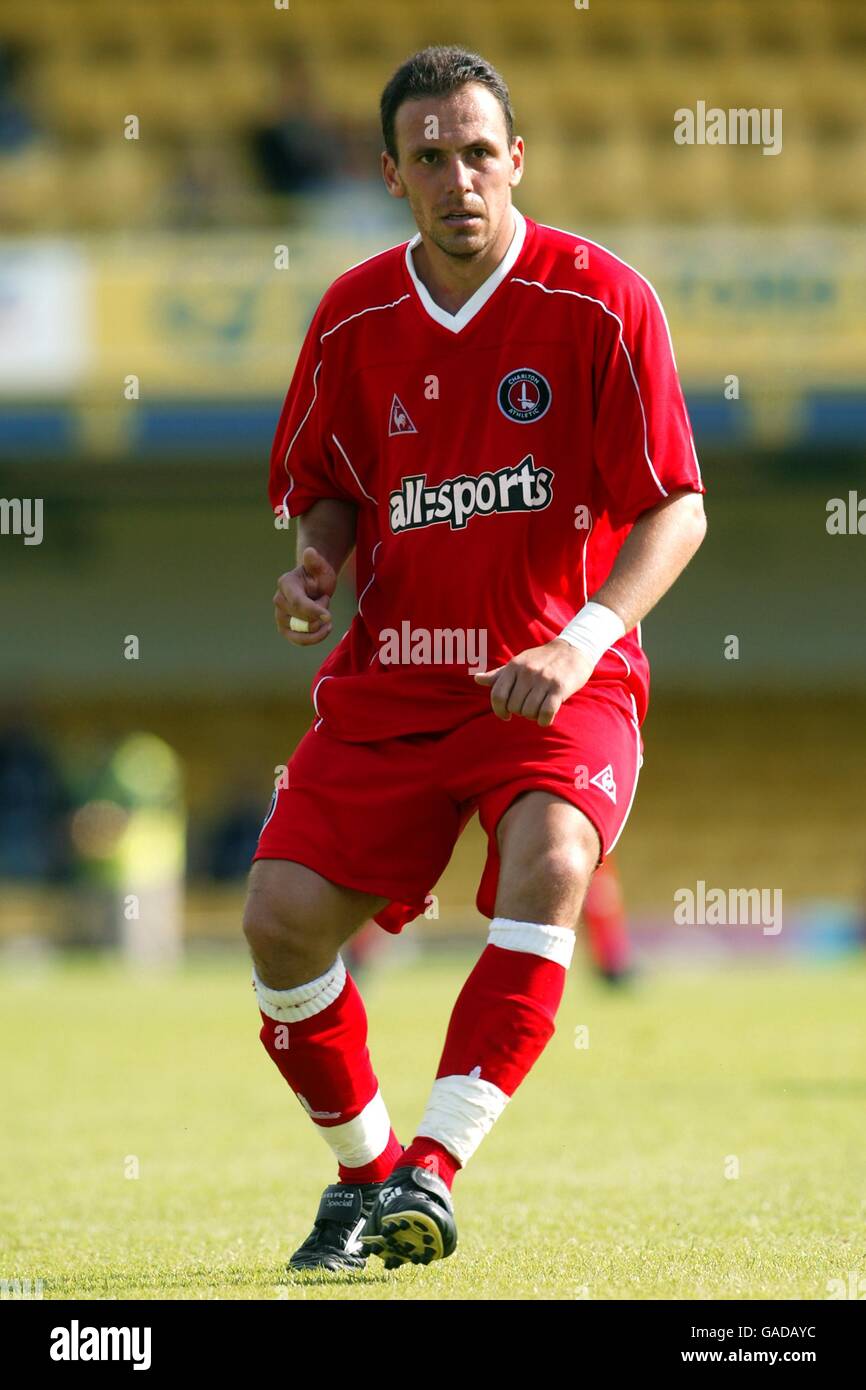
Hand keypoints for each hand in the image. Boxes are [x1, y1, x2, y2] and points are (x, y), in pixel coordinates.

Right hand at [274, 546, 335, 645]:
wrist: (314, 584)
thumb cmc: (318, 574)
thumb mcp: (321, 566)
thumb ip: (315, 561)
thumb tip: (310, 551)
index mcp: (285, 584)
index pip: (298, 603)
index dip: (313, 611)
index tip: (329, 616)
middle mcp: (279, 601)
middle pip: (302, 619)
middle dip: (320, 613)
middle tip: (323, 598)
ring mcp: (280, 616)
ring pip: (300, 633)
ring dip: (318, 628)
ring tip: (325, 616)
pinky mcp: (285, 629)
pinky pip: (298, 641)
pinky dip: (314, 638)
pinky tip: (325, 629)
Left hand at [473, 639, 594, 725]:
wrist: (574, 649)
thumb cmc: (542, 659)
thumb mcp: (519, 662)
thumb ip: (498, 674)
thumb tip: (476, 679)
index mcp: (514, 666)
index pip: (497, 696)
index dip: (499, 711)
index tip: (506, 715)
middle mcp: (527, 672)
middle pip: (514, 707)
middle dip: (521, 712)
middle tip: (530, 706)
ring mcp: (543, 679)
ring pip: (529, 712)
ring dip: (533, 716)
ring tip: (539, 709)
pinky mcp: (559, 688)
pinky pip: (546, 713)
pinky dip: (544, 721)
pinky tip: (546, 717)